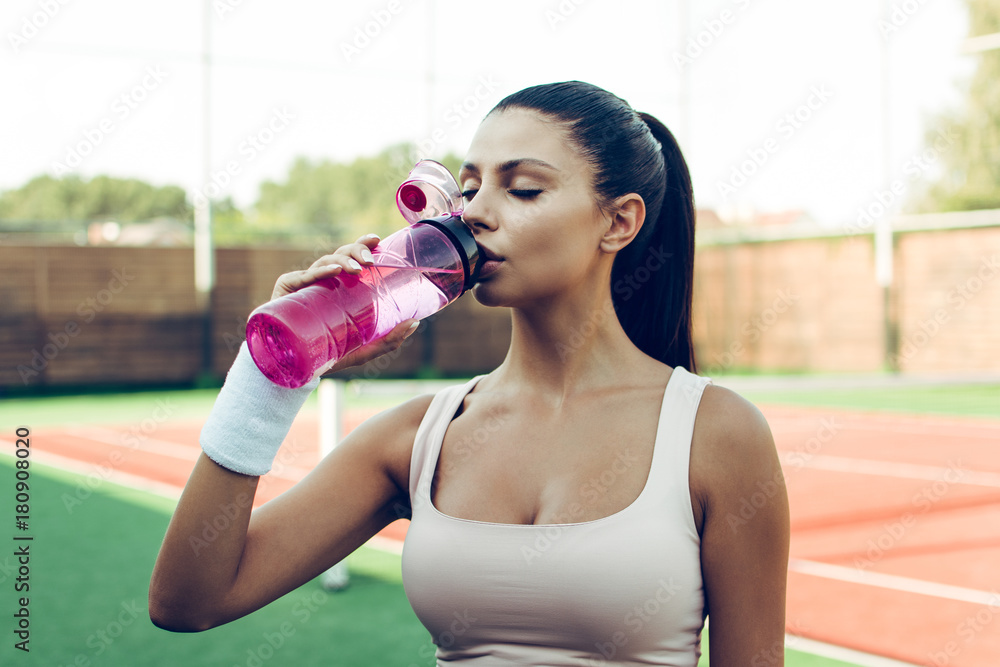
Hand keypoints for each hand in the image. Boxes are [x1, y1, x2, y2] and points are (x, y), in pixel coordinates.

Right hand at [268, 234, 420, 374]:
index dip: (363, 244)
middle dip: (356, 251)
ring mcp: (304, 284)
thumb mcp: (363, 349)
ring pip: (325, 261)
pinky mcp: (286, 290)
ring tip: (356, 269)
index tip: (377, 239)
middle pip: (340, 255)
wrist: (295, 368)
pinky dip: (321, 271)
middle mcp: (322, 280)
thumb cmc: (328, 354)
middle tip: (370, 262)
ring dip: (343, 260)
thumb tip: (415, 322)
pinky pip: (303, 276)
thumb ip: (388, 340)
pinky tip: (334, 271)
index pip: (351, 258)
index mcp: (339, 286)